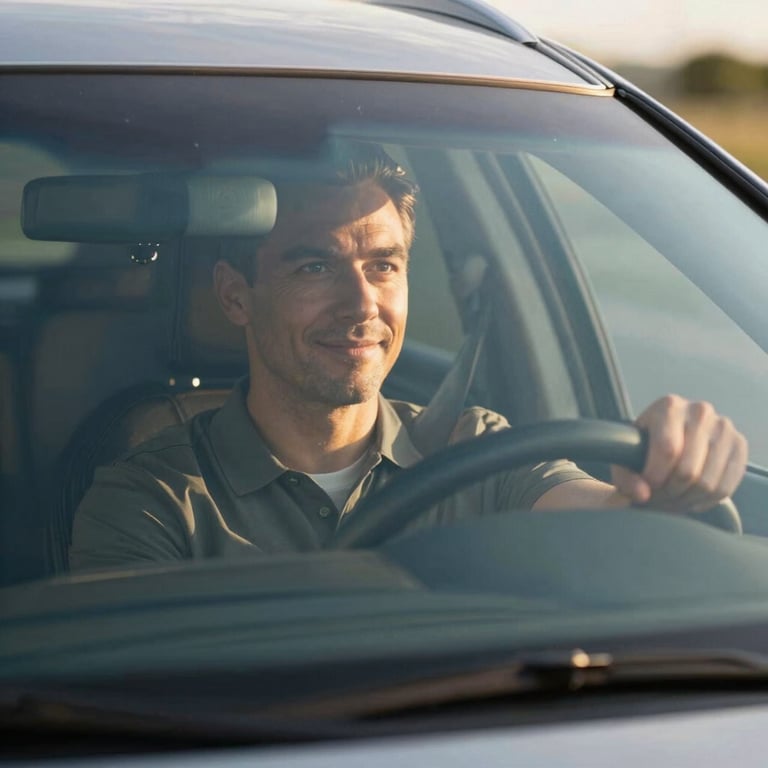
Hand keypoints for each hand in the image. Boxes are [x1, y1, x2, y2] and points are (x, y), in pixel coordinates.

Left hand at [611, 395, 747, 512]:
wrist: (667, 437)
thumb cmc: (642, 448)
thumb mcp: (623, 458)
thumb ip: (624, 478)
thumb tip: (643, 494)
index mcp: (669, 407)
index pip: (667, 449)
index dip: (655, 477)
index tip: (645, 489)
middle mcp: (699, 411)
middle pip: (688, 469)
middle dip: (669, 493)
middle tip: (657, 499)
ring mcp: (723, 427)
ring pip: (709, 482)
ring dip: (687, 500)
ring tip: (671, 500)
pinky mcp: (739, 445)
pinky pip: (726, 487)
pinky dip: (706, 501)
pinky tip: (690, 499)